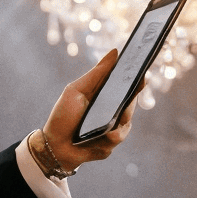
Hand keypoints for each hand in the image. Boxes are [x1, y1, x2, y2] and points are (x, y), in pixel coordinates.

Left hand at [38, 48, 133, 172]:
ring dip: (118, 123)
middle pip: (130, 104)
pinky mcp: (110, 145)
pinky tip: (103, 138)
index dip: (136, 80)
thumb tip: (115, 51)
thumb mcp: (77, 90)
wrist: (54, 146)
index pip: (125, 85)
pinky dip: (109, 138)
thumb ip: (97, 73)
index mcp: (104, 95)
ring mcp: (112, 129)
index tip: (142, 75)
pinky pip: (118, 138)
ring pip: (126, 124)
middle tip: (124, 103)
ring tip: (108, 126)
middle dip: (128, 104)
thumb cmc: (63, 115)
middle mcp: (111, 111)